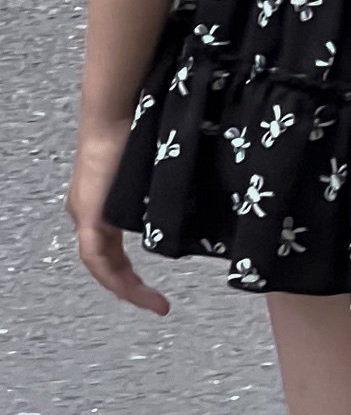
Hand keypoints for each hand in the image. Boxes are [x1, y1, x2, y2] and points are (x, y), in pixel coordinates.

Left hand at [69, 119, 167, 314]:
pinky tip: (131, 288)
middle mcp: (90, 212)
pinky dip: (113, 276)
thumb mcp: (158, 168)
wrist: (117, 110)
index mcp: (104, 204)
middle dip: (132, 288)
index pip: (113, 250)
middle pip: (107, 263)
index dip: (132, 274)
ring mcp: (86, 213)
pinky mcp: (88, 212)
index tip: (157, 291)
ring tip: (152, 302)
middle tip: (158, 304)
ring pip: (101, 264)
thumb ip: (168, 188)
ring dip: (125, 286)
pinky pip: (96, 257)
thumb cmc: (140, 126)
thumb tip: (199, 199)